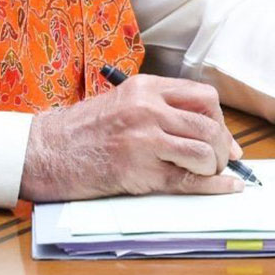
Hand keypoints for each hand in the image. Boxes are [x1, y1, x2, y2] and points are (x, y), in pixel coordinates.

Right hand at [19, 74, 245, 202]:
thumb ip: (159, 108)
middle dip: (223, 148)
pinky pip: (188, 180)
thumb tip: (205, 131)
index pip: (203, 98)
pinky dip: (213, 187)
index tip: (224, 139)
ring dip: (214, 167)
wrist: (47, 151)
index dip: (220, 121)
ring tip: (207, 174)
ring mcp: (143, 139)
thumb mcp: (122, 102)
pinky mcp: (139, 170)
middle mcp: (147, 108)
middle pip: (209, 126)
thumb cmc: (82, 130)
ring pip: (203, 152)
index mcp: (145, 87)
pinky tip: (226, 187)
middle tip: (222, 161)